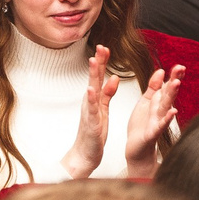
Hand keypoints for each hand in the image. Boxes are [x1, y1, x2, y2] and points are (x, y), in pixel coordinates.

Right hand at [62, 44, 121, 179]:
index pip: (100, 76)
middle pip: (95, 78)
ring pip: (92, 90)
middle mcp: (90, 102)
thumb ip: (107, 93)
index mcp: (95, 98)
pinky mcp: (91, 124)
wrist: (85, 154)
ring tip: (93, 61)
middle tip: (100, 46)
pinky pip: (91, 110)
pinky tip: (91, 90)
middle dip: (98, 62)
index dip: (102, 61)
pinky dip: (91, 99)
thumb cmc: (94, 132)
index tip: (105, 46)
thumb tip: (113, 77)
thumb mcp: (103, 110)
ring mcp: (89, 112)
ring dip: (93, 75)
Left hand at [124, 63, 183, 177]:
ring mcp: (158, 121)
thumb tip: (161, 71)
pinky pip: (161, 125)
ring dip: (171, 95)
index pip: (167, 86)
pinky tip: (173, 112)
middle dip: (174, 80)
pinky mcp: (153, 132)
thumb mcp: (146, 102)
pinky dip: (167, 119)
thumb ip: (153, 86)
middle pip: (169, 93)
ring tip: (176, 83)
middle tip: (180, 69)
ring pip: (166, 106)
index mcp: (158, 101)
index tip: (180, 66)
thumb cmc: (141, 126)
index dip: (173, 75)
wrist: (136, 148)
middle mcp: (161, 110)